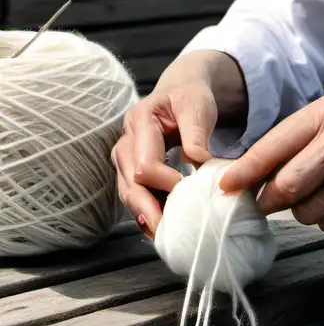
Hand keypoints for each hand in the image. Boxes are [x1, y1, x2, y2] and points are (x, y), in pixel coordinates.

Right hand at [111, 82, 217, 238]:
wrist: (180, 91)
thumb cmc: (189, 97)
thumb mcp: (198, 106)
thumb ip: (196, 134)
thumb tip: (198, 164)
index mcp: (141, 120)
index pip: (145, 163)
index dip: (165, 181)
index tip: (189, 190)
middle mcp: (125, 141)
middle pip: (129, 183)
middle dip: (147, 208)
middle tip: (167, 231)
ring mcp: (124, 157)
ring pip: (127, 192)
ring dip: (144, 214)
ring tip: (162, 235)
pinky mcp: (129, 169)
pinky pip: (133, 194)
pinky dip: (146, 210)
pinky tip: (160, 226)